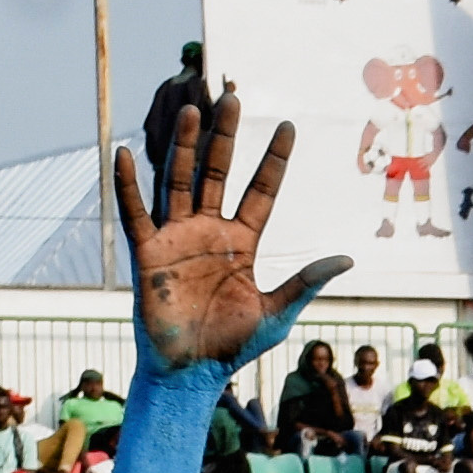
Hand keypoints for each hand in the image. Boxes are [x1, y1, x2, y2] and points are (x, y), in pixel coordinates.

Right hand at [107, 101, 350, 377]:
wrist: (190, 374)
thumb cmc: (232, 347)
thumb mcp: (276, 312)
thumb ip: (306, 281)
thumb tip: (348, 259)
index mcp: (242, 243)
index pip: (261, 191)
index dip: (274, 161)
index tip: (289, 127)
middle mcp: (209, 232)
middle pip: (218, 174)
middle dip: (226, 138)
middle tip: (233, 97)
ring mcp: (176, 239)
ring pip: (180, 181)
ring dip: (185, 147)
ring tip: (193, 111)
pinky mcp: (148, 254)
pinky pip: (136, 213)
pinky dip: (128, 185)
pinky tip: (124, 154)